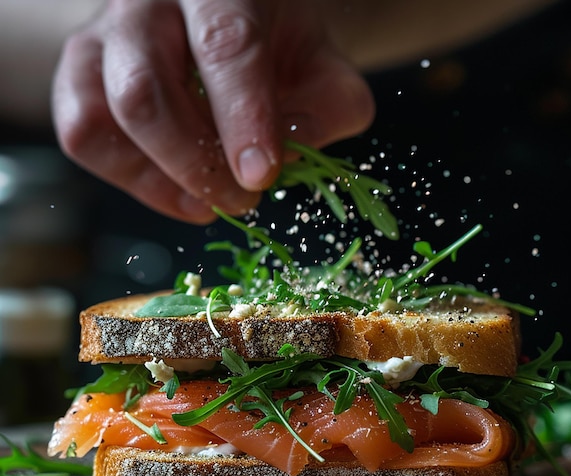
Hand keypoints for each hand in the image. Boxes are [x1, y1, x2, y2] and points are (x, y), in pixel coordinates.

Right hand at [52, 0, 374, 223]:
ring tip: (210, 202)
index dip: (243, 119)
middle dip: (196, 165)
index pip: (226, 46)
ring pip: (103, 117)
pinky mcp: (81, 74)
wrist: (233, 24)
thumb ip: (329, 107)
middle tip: (242, 199)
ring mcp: (104, 37)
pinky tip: (177, 191)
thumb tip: (293, 152)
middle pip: (146, 91)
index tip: (260, 176)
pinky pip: (83, 135)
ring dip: (162, 179)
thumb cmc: (278, 52)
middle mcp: (150, 3)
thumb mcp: (325, 72)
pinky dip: (133, 180)